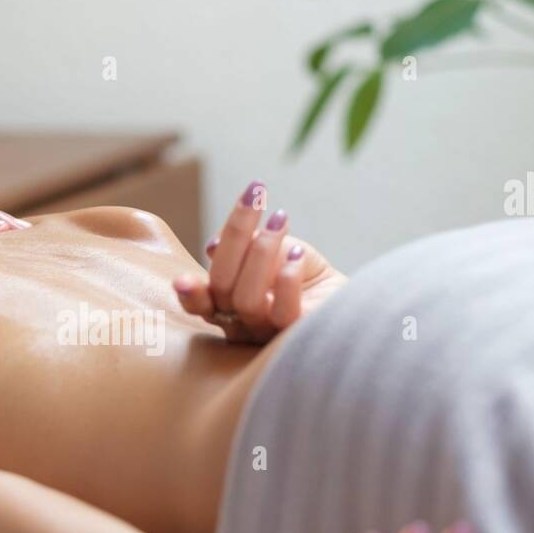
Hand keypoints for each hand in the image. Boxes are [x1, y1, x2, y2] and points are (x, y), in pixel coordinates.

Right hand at [172, 181, 346, 343]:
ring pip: (247, 299)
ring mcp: (267, 333)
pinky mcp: (296, 337)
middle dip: (236, 234)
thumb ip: (246, 246)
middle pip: (222, 286)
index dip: (188, 292)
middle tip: (256, 195)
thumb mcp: (276, 248)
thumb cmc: (306, 271)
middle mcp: (241, 323)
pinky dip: (287, 278)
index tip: (182, 277)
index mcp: (227, 303)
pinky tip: (300, 255)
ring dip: (263, 251)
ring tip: (281, 219)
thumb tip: (213, 247)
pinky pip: (284, 313)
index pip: (200, 301)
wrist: (352, 293)